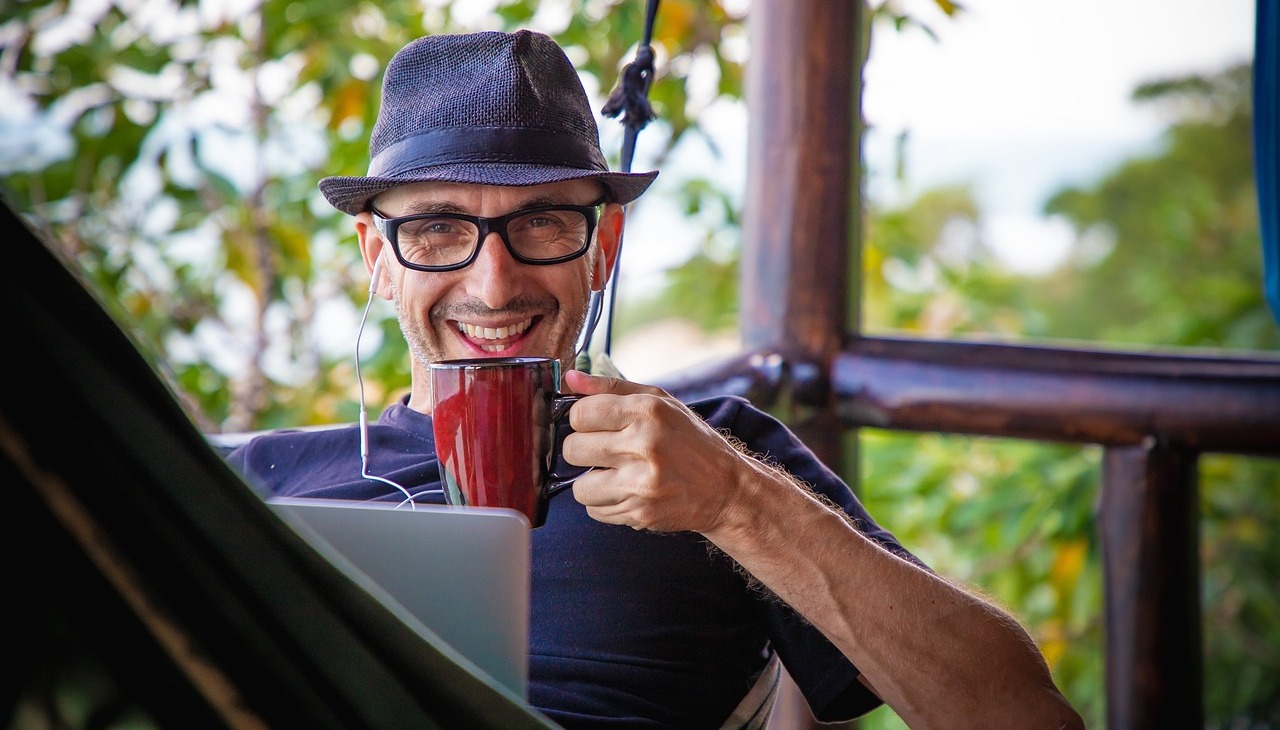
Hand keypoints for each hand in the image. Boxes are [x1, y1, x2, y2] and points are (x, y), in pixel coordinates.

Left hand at [561, 370, 751, 532]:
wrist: (727, 489)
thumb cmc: (691, 441)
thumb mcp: (660, 401)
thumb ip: (611, 388)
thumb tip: (569, 379)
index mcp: (647, 411)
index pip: (580, 413)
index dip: (581, 419)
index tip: (594, 424)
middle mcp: (643, 445)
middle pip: (573, 449)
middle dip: (583, 450)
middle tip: (604, 450)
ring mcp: (642, 483)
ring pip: (579, 487)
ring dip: (591, 482)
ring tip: (614, 474)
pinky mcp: (641, 513)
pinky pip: (595, 511)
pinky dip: (605, 503)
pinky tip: (626, 491)